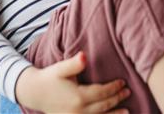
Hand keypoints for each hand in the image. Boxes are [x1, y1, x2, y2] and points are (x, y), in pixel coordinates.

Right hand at [15, 51, 129, 112]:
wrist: (35, 93)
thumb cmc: (50, 78)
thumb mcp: (61, 68)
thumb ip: (74, 63)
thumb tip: (84, 55)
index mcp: (78, 96)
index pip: (102, 92)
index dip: (114, 88)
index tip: (123, 82)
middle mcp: (78, 111)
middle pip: (103, 105)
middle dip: (117, 99)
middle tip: (128, 92)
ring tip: (127, 112)